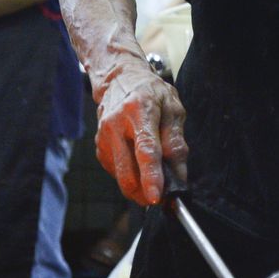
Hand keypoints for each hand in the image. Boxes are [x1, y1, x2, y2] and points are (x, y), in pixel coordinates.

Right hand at [93, 58, 186, 205]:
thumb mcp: (173, 108)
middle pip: (128, 171)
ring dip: (139, 187)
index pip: (145, 149)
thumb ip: (176, 142)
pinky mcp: (100, 149)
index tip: (157, 196)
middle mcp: (116, 125)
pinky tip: (139, 164)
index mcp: (139, 111)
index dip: (151, 176)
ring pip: (122, 177)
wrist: (118, 80)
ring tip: (154, 178)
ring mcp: (104, 138)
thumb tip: (179, 175)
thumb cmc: (150, 92)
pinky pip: (117, 173)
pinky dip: (131, 177)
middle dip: (145, 192)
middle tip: (163, 197)